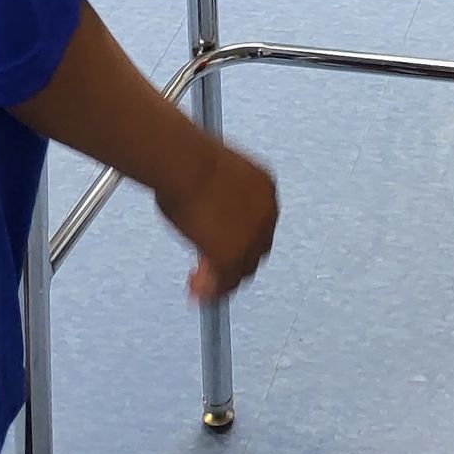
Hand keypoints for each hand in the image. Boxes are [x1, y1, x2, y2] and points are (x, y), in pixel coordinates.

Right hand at [155, 139, 279, 302]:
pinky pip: (226, 283)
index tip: (222, 244)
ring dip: (221, 280)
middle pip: (256, 249)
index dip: (241, 239)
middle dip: (232, 262)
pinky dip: (211, 291)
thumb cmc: (191, 161)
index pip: (259, 223)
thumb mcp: (214, 180)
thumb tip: (205, 215)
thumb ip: (219, 202)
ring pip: (243, 270)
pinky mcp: (234, 257)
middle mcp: (266, 213)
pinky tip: (196, 289)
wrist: (186, 165)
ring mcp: (252, 237)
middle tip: (208, 268)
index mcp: (265, 188)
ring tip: (200, 283)